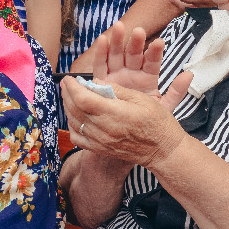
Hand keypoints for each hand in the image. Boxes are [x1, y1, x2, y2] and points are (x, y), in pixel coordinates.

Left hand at [61, 66, 191, 168]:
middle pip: (75, 109)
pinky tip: (75, 116)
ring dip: (68, 107)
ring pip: (74, 122)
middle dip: (67, 94)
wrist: (162, 151)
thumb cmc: (157, 123)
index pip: (83, 99)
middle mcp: (103, 129)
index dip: (72, 87)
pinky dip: (72, 125)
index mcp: (114, 114)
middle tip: (66, 83)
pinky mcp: (100, 149)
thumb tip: (96, 82)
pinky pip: (77, 138)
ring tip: (68, 95)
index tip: (70, 78)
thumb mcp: (141, 99)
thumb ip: (116, 90)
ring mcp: (100, 141)